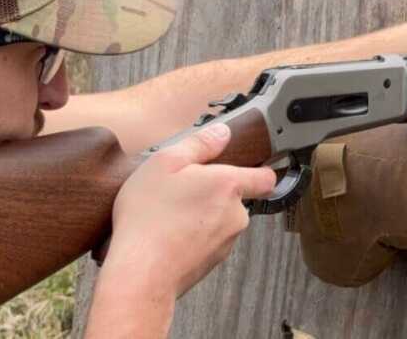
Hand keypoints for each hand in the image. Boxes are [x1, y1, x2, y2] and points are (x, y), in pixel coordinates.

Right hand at [103, 123, 275, 296]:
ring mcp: (225, 241)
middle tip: (180, 190)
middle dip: (212, 192)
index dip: (260, 171)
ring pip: (219, 220)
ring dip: (200, 215)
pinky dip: (191, 236)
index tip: (249, 167)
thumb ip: (199, 144)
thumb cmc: (149, 217)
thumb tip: (222, 133)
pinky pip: (206, 241)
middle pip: (234, 197)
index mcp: (229, 185)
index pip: (265, 178)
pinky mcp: (212, 262)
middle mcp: (236, 214)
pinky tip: (166, 235)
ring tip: (167, 215)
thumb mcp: (165, 163)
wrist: (140, 275)